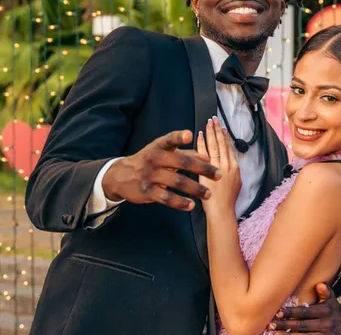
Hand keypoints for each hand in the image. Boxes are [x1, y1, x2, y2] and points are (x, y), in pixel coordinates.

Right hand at [101, 130, 221, 210]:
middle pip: (181, 163)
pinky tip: (191, 205)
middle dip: (202, 169)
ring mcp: (150, 176)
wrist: (122, 176)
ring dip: (195, 189)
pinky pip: (167, 198)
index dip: (179, 137)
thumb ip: (186, 154)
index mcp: (159, 147)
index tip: (190, 135)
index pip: (170, 140)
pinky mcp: (147, 191)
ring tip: (208, 194)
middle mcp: (155, 159)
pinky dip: (180, 202)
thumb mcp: (164, 153)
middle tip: (219, 175)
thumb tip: (207, 155)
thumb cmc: (149, 161)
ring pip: (177, 182)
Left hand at [196, 117, 241, 212]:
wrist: (222, 211)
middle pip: (223, 143)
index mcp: (235, 168)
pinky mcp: (208, 170)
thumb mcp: (236, 184)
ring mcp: (218, 167)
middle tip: (214, 120)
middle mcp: (228, 165)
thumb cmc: (227, 201)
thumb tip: (229, 164)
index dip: (225, 137)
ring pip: (215, 146)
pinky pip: (205, 153)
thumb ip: (232, 172)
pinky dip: (203, 143)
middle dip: (218, 130)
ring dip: (211, 133)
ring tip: (208, 123)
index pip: (230, 148)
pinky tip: (200, 135)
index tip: (222, 128)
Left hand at [269, 283, 340, 334]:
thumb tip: (320, 284)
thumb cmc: (332, 311)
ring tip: (274, 334)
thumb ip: (326, 292)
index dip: (291, 313)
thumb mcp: (332, 301)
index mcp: (327, 311)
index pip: (306, 312)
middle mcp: (326, 325)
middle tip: (271, 324)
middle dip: (286, 325)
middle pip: (302, 326)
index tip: (278, 313)